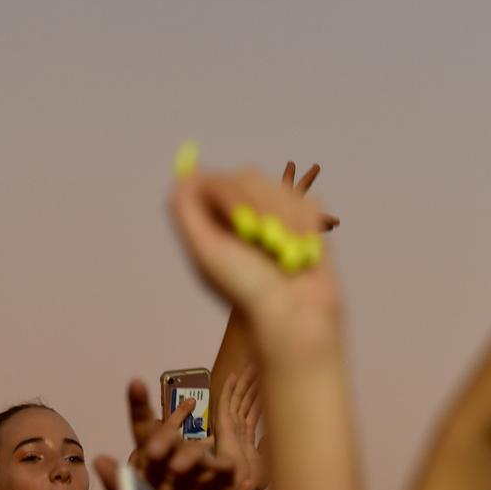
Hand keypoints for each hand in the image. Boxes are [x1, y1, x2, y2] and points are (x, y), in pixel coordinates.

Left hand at [116, 380, 237, 489]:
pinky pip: (223, 472)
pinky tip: (209, 485)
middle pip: (172, 438)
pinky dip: (215, 476)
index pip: (143, 429)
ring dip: (188, 457)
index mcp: (150, 464)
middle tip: (153, 451)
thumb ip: (118, 487)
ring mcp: (202, 473)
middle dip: (164, 438)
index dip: (139, 405)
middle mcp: (176, 462)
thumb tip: (100, 458)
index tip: (135, 383)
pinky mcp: (224, 488)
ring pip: (197, 452)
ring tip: (177, 470)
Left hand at [169, 166, 339, 354]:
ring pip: (279, 188)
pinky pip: (308, 202)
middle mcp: (239, 215)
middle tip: (263, 241)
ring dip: (284, 221)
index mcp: (212, 222)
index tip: (241, 215)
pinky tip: (301, 251)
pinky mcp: (303, 222)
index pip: (213, 179)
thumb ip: (186, 212)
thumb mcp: (205, 251)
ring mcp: (272, 216)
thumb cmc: (246, 288)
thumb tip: (182, 175)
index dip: (229, 191)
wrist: (296, 314)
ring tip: (283, 254)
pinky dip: (306, 226)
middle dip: (259, 208)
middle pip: (248, 176)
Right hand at [213, 367, 267, 489]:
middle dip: (255, 383)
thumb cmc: (252, 480)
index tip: (269, 380)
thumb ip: (269, 445)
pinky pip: (224, 403)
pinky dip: (228, 389)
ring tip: (253, 364)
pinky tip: (233, 376)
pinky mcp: (222, 426)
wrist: (240, 486)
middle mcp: (237, 428)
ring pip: (238, 398)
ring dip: (245, 381)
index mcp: (246, 436)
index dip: (261, 394)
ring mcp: (229, 426)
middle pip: (247, 400)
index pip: (254, 410)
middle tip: (263, 364)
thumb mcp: (269, 461)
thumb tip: (275, 431)